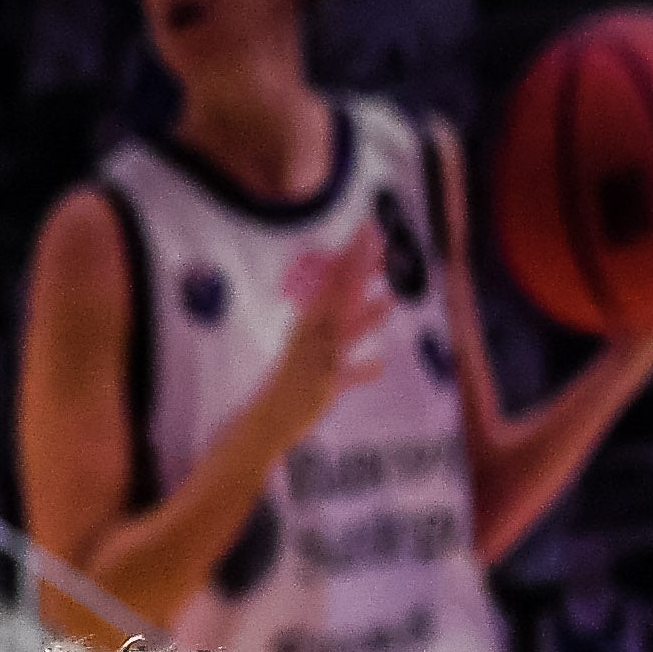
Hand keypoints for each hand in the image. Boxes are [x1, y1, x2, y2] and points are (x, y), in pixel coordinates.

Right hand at [255, 236, 395, 431]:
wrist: (265, 420)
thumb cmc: (289, 387)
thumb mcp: (310, 354)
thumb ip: (341, 342)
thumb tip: (369, 341)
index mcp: (308, 326)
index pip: (332, 283)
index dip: (350, 257)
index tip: (367, 231)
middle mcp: (312, 339)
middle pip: (339, 298)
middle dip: (358, 270)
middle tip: (376, 243)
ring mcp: (317, 362)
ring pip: (343, 335)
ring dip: (366, 318)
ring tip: (388, 299)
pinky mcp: (324, 388)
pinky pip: (346, 377)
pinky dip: (362, 371)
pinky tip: (378, 364)